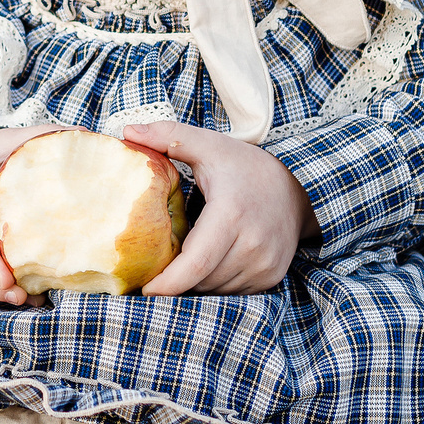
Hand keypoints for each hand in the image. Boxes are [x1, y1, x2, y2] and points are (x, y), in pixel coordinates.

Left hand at [127, 122, 316, 295]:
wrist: (296, 188)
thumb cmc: (245, 167)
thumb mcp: (209, 145)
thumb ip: (168, 136)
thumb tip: (127, 132)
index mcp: (230, 214)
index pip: (195, 264)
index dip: (167, 283)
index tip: (144, 288)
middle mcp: (252, 245)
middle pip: (201, 279)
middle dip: (176, 279)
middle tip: (159, 264)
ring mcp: (264, 264)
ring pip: (215, 288)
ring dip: (197, 281)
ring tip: (189, 256)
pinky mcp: (271, 277)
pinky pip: (232, 291)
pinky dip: (216, 281)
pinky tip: (212, 260)